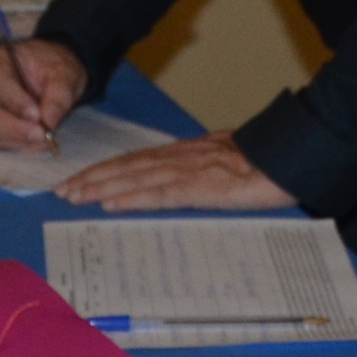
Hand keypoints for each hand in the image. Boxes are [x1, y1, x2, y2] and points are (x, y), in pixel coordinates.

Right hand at [0, 39, 86, 151]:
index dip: (14, 101)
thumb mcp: (66, 73)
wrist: (53, 75)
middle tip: (41, 135)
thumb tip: (48, 121)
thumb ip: (59, 94)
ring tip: (45, 141)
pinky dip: (19, 146)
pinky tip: (39, 145)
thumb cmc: (54, 68)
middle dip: (14, 128)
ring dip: (18, 141)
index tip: (37, 115)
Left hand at [59, 132, 288, 211]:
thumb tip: (182, 183)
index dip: (106, 169)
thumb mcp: (227, 163)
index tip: (80, 178)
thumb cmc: (268, 163)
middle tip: (62, 190)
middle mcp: (182, 157)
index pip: (137, 159)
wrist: (293, 158)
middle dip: (92, 178)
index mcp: (187, 152)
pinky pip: (161, 194)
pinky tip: (110, 204)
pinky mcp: (203, 188)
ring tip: (74, 197)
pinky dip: (132, 198)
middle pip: (128, 166)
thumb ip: (201, 170)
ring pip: (136, 177)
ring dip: (101, 187)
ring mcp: (191, 171)